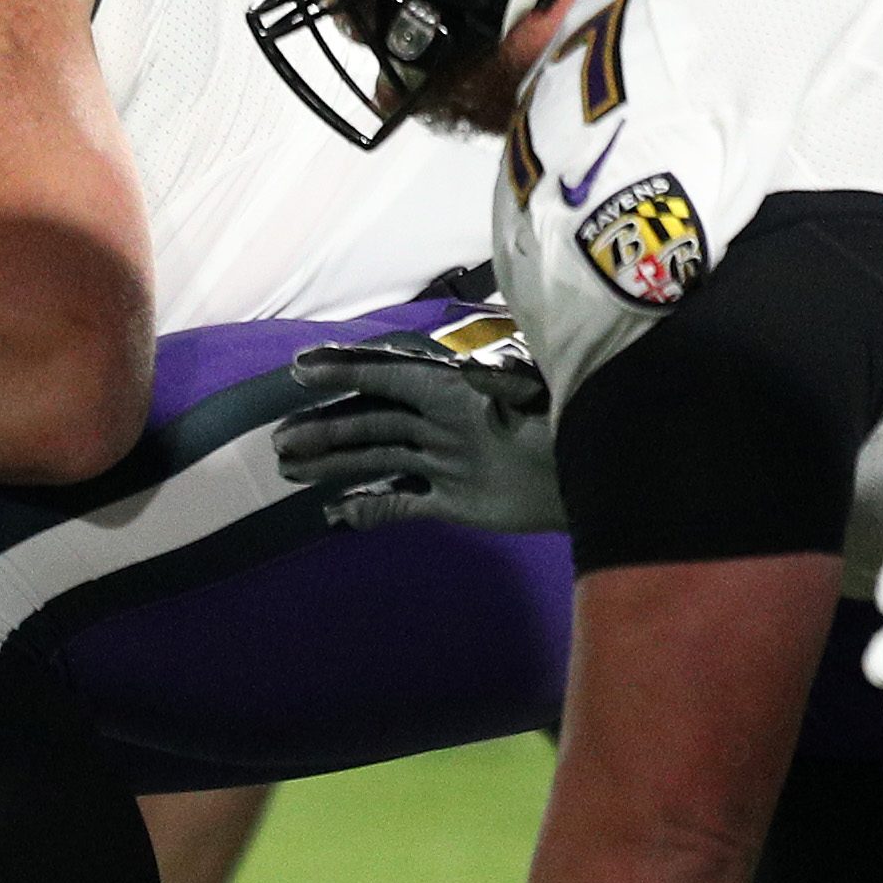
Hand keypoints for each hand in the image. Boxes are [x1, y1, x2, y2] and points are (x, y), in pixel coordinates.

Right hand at [278, 330, 558, 532]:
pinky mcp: (454, 502)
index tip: (302, 369)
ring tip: (289, 471)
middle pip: (372, 423)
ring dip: (334, 464)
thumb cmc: (573, 429)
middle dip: (326, 430)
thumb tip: (471, 373)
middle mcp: (442, 425)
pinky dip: (369, 509)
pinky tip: (335, 513)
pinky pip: (402, 504)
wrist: (602, 483)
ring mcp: (445, 463)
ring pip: (376, 459)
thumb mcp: (544, 399)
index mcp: (458, 396)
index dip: (347, 372)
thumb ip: (508, 389)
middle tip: (280, 443)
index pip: (392, 378)